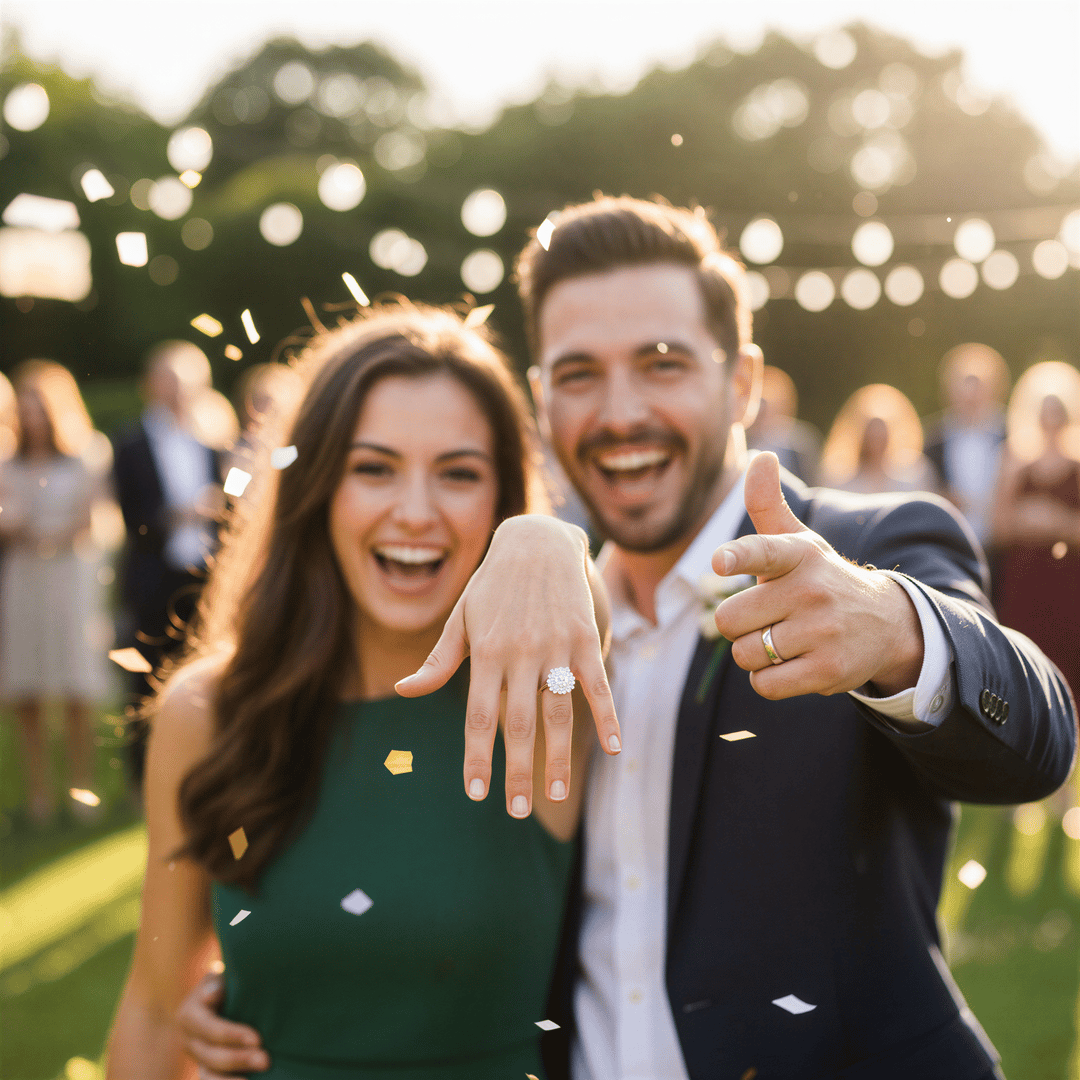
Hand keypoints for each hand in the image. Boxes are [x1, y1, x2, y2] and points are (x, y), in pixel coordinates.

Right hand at [175, 973, 268, 1077]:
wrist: (224, 993)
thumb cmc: (227, 982)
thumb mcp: (220, 977)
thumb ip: (216, 984)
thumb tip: (212, 993)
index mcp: (189, 1015)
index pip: (210, 1029)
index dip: (233, 1035)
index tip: (258, 1039)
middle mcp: (189, 1040)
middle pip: (210, 1057)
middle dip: (239, 1060)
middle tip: (266, 1061)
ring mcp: (197, 1058)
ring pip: (209, 1077)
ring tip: (256, 1079)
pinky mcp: (208, 1069)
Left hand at [396, 515, 620, 816]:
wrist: (536, 540)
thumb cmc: (492, 584)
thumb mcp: (461, 618)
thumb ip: (439, 661)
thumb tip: (402, 691)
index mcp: (485, 652)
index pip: (478, 716)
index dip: (477, 757)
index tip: (477, 794)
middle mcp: (519, 652)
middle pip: (518, 723)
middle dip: (517, 770)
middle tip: (515, 810)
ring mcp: (554, 646)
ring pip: (558, 712)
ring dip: (558, 756)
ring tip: (554, 793)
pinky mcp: (584, 638)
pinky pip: (597, 685)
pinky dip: (608, 717)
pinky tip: (613, 749)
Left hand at [713, 453, 922, 698]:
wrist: (887, 623)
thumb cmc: (821, 579)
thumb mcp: (799, 542)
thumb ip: (766, 504)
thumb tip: (759, 455)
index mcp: (798, 554)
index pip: (762, 551)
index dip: (738, 557)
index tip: (720, 561)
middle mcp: (811, 590)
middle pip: (729, 620)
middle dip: (738, 625)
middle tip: (766, 619)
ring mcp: (822, 631)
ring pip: (745, 655)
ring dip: (754, 654)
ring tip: (782, 640)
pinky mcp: (828, 670)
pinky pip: (765, 684)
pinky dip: (768, 680)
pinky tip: (791, 664)